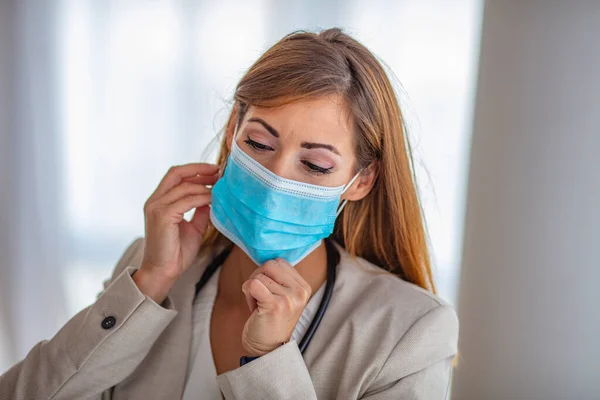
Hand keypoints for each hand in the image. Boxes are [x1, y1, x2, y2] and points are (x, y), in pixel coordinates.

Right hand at [134, 163, 218, 302]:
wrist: (164, 272)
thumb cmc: (176, 253)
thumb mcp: (194, 227)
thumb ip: (201, 211)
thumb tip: (212, 197)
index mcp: (159, 201)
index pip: (176, 175)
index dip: (195, 169)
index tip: (215, 170)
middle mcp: (154, 201)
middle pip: (177, 173)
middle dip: (200, 170)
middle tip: (219, 171)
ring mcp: (156, 208)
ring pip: (184, 186)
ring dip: (205, 185)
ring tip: (221, 186)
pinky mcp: (162, 216)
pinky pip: (186, 200)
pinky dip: (202, 197)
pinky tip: (214, 200)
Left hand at [241, 259, 311, 355]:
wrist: (267, 349)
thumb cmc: (270, 320)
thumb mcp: (283, 296)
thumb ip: (279, 278)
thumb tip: (264, 258)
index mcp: (303, 286)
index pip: (279, 262)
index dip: (267, 274)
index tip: (268, 292)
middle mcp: (300, 291)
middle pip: (269, 265)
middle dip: (258, 278)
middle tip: (261, 298)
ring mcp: (289, 298)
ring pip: (258, 276)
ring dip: (252, 290)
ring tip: (260, 306)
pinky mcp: (276, 305)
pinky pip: (253, 284)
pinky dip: (247, 293)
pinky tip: (253, 307)